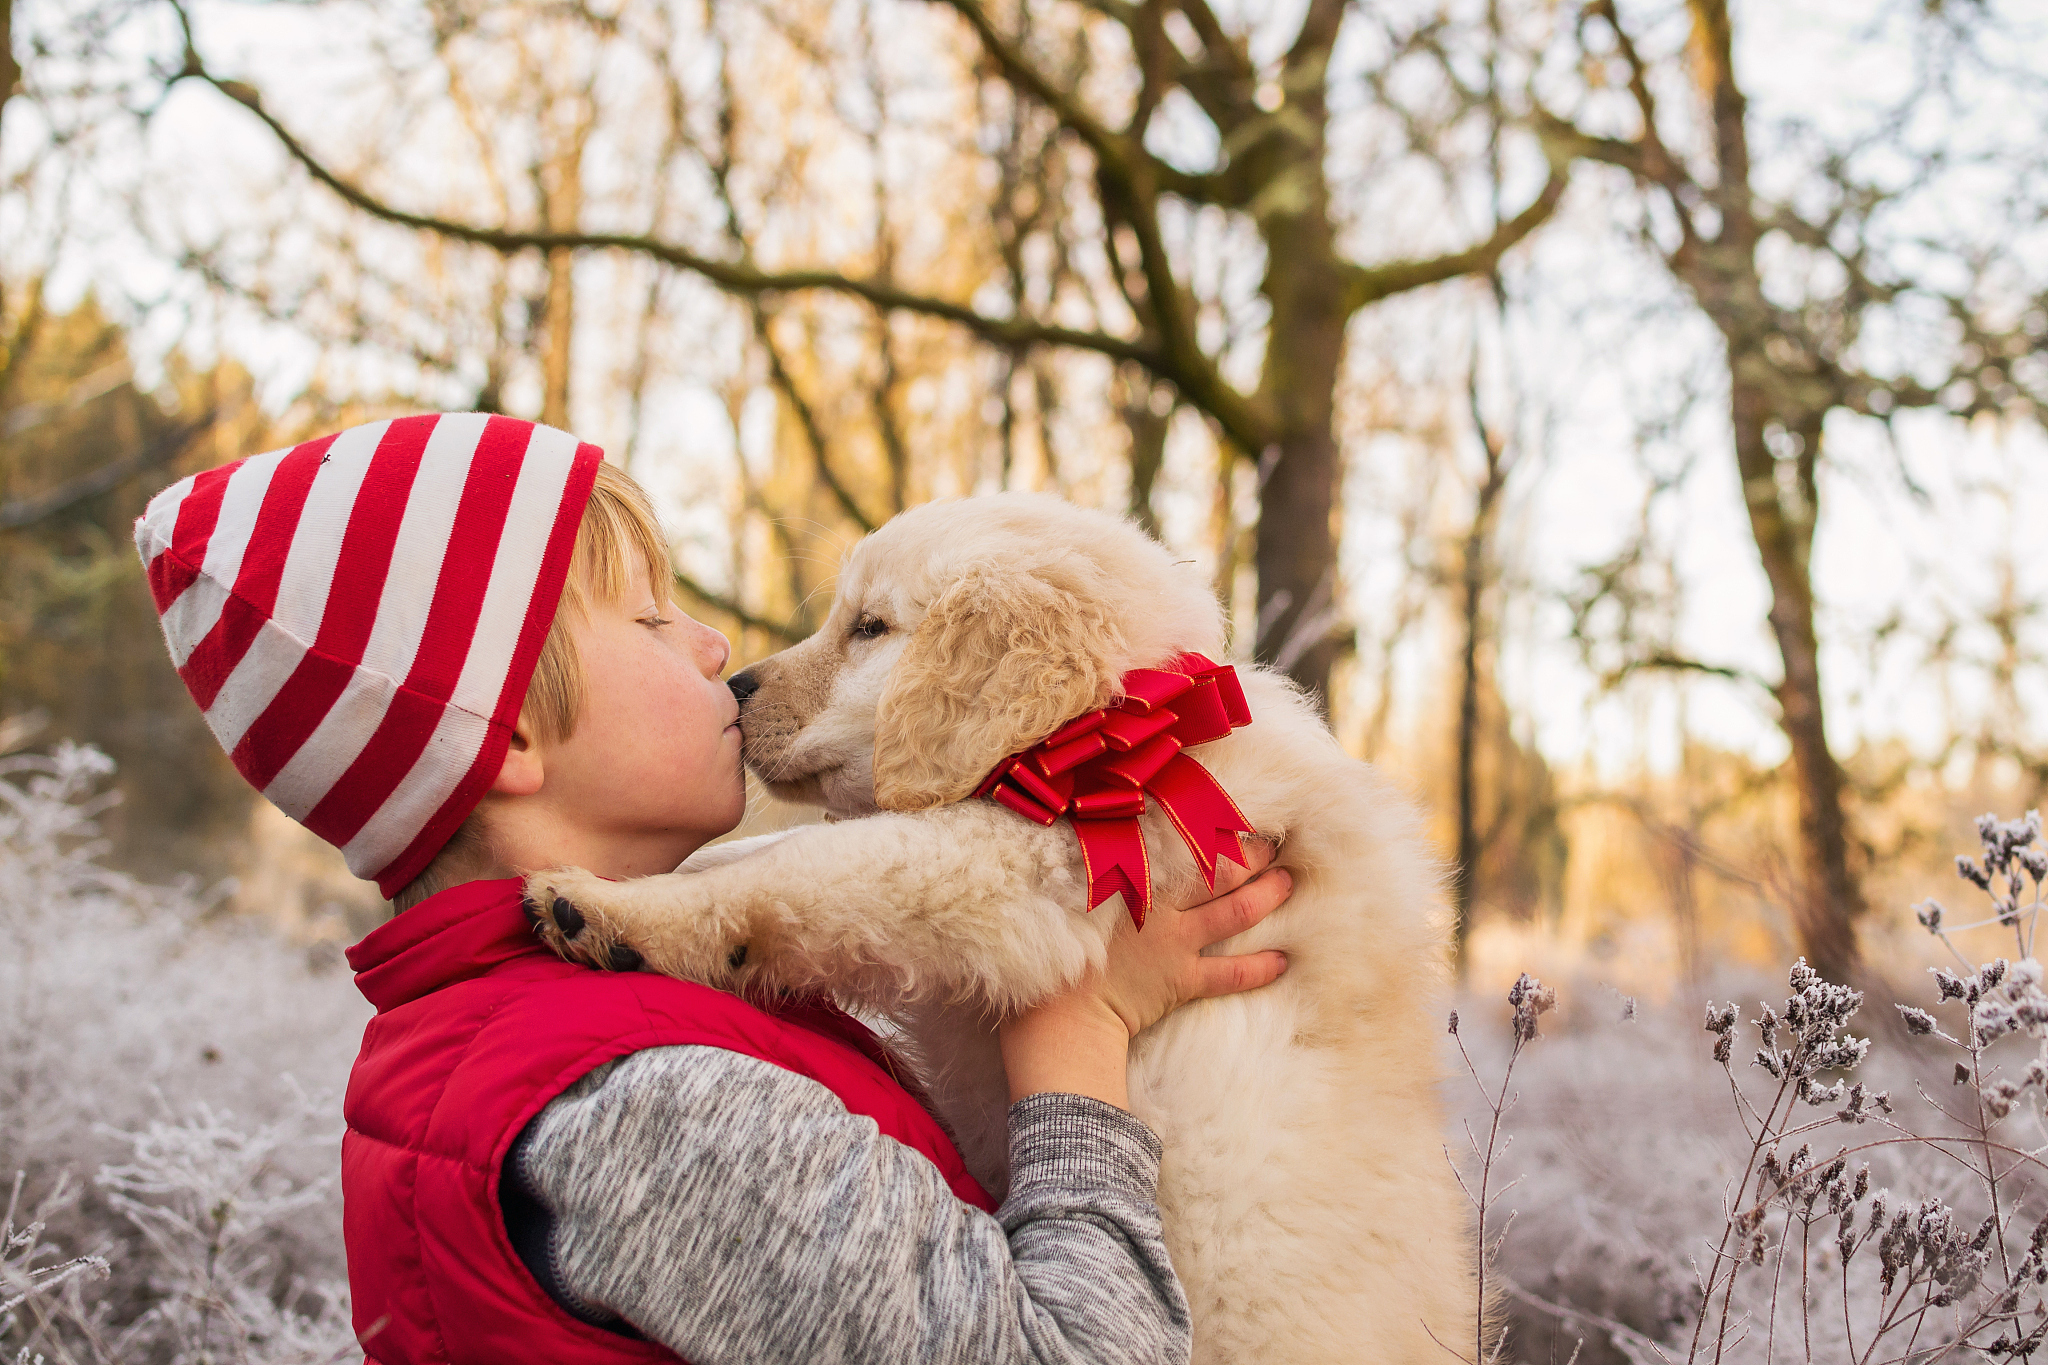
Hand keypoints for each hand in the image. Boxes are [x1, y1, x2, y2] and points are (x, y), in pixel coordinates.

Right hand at [999, 842, 1291, 1108]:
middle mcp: (1162, 904)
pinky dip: (1260, 966)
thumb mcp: (1067, 893)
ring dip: (1267, 895)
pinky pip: (1232, 973)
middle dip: (1251, 854)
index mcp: (1133, 877)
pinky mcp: (1183, 980)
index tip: (1231, 809)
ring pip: (1236, 910)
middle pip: (1220, 869)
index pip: (1181, 839)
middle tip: (1273, 842)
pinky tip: (1283, 960)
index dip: (1211, 822)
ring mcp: (1176, 942)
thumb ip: (1093, 865)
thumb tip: (1101, 834)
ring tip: (1287, 882)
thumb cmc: (1052, 949)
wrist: (1060, 1016)